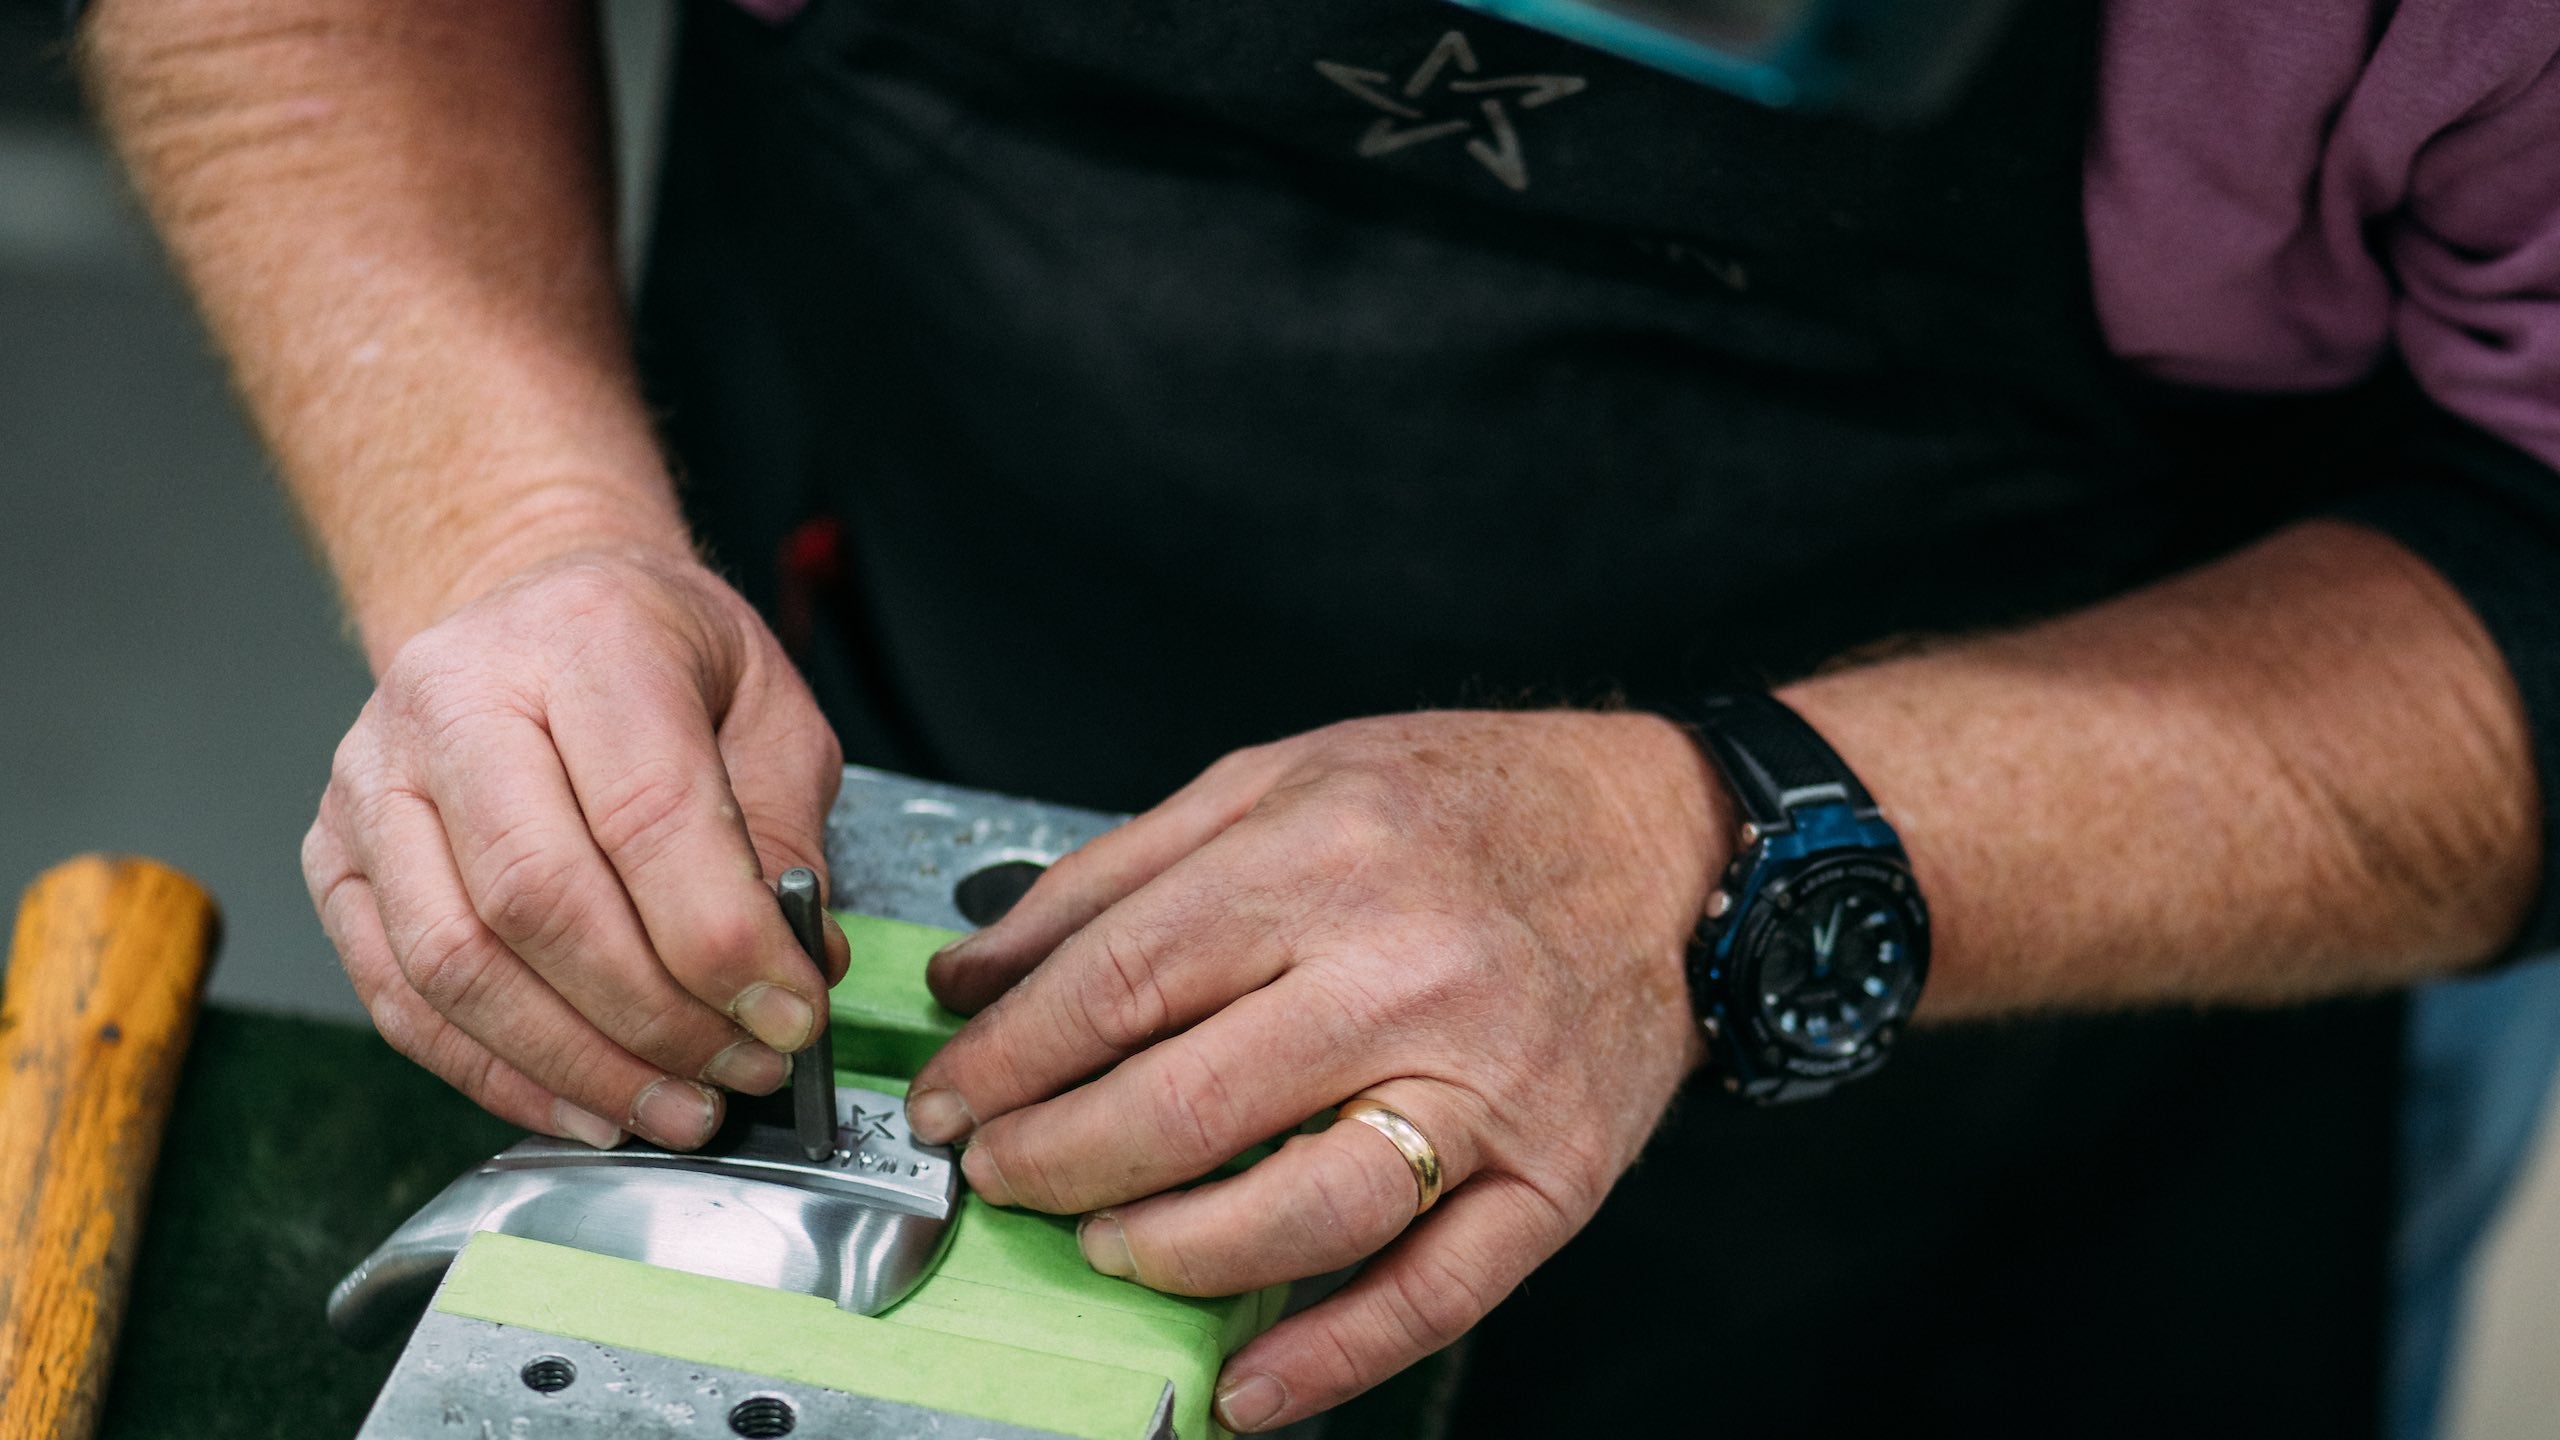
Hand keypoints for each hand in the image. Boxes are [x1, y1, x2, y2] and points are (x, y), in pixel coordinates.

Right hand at [302, 549, 847, 1149]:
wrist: (535, 602)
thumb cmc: (658, 655)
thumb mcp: (767, 704)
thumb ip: (786, 832)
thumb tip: (796, 968)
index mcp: (583, 639)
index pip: (648, 813)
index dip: (722, 939)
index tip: (790, 1013)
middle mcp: (454, 699)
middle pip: (538, 900)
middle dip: (654, 1018)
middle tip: (742, 1072)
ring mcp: (372, 781)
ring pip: (454, 964)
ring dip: (576, 1064)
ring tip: (675, 1107)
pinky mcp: (336, 858)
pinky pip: (400, 997)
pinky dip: (497, 1074)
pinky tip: (586, 1105)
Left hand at [904, 711, 1725, 1429]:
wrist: (1662, 841)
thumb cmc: (1466, 803)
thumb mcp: (1276, 780)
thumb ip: (1115, 876)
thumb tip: (974, 976)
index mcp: (1324, 858)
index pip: (1121, 981)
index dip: (1009, 1058)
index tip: (951, 1097)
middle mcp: (1404, 971)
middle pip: (1186, 1103)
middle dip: (1055, 1159)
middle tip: (1001, 1173)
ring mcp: (1486, 1084)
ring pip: (1300, 1209)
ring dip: (1169, 1250)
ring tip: (1105, 1245)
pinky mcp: (1553, 1174)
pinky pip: (1432, 1292)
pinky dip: (1329, 1358)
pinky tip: (1244, 1386)